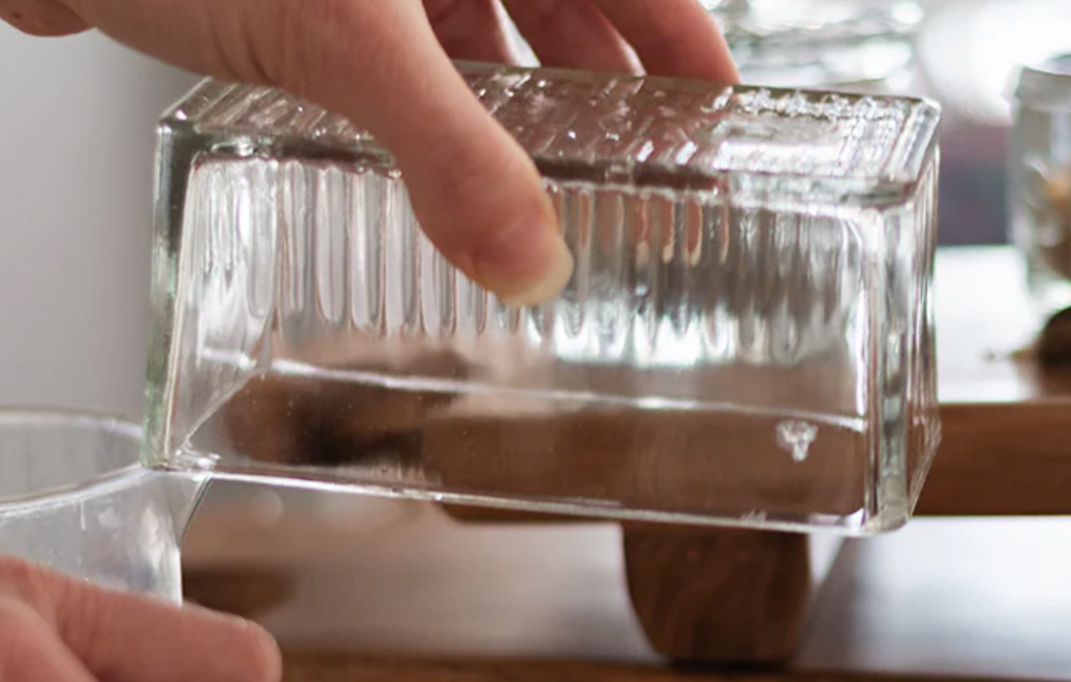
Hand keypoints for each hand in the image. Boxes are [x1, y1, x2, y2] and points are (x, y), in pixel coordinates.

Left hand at [0, 0, 737, 305]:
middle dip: (600, 95)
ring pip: (481, 29)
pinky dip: (427, 108)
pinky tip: (434, 166)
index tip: (719, 126)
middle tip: (634, 186)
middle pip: (561, 4)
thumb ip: (450, 154)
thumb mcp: (351, 41)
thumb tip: (534, 266)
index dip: (683, 51)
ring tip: (545, 200)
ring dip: (510, 111)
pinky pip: (403, 50)